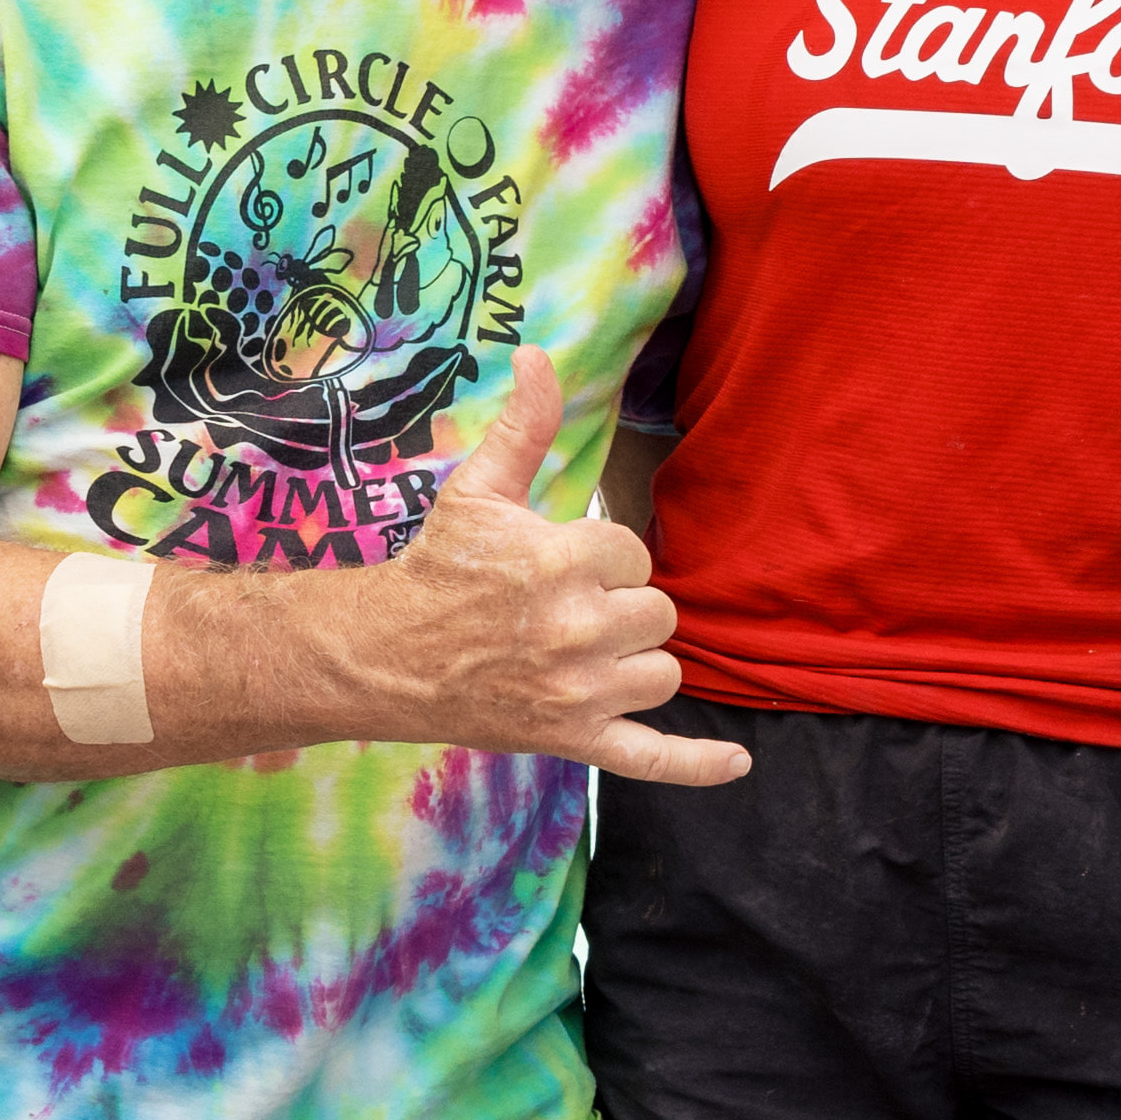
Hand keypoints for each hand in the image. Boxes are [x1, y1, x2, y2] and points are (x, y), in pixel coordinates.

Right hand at [365, 353, 749, 786]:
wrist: (384, 656)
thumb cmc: (436, 569)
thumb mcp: (477, 489)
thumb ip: (524, 427)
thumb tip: (539, 355)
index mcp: (560, 563)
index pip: (634, 552)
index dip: (604, 555)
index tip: (562, 563)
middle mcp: (576, 631)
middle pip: (658, 612)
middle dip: (622, 606)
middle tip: (569, 608)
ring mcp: (578, 693)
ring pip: (663, 672)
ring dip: (637, 661)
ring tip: (589, 651)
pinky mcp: (574, 739)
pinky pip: (652, 759)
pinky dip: (697, 765)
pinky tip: (737, 764)